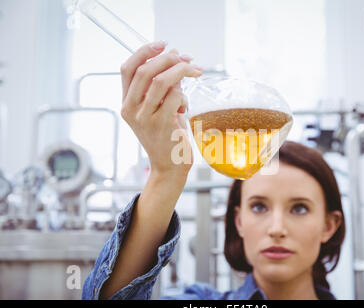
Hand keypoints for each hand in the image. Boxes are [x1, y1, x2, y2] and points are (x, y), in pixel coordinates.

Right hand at [120, 41, 202, 177]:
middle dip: (168, 59)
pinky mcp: (162, 125)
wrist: (169, 166)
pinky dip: (184, 96)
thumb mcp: (157, 109)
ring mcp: (144, 118)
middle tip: (187, 58)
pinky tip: (185, 107)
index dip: (144, 52)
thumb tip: (175, 60)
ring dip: (182, 71)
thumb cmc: (167, 136)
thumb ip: (161, 88)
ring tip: (195, 71)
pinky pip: (175, 97)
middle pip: (145, 71)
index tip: (163, 44)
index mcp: (126, 103)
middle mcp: (130, 109)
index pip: (127, 68)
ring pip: (161, 81)